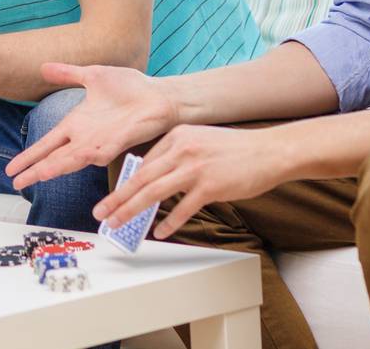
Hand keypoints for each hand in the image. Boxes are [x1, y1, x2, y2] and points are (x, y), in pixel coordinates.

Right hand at [5, 62, 177, 189]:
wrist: (160, 94)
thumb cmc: (131, 88)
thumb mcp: (93, 76)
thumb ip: (68, 74)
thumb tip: (43, 67)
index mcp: (77, 123)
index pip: (47, 143)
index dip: (30, 156)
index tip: (11, 169)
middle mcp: (85, 137)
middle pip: (54, 157)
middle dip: (34, 170)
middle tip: (15, 183)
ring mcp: (100, 142)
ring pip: (70, 159)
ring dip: (52, 168)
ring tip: (35, 177)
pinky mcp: (116, 142)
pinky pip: (95, 154)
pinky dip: (80, 161)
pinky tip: (66, 166)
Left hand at [97, 124, 294, 238]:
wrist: (269, 151)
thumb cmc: (236, 150)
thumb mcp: (200, 141)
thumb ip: (177, 154)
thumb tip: (154, 175)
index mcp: (177, 136)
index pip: (144, 162)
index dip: (127, 183)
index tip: (115, 197)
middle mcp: (181, 150)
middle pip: (141, 178)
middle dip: (117, 198)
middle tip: (101, 212)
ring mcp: (195, 168)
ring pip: (154, 193)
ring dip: (131, 211)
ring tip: (117, 223)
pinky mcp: (210, 186)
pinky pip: (183, 208)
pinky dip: (169, 222)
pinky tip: (159, 232)